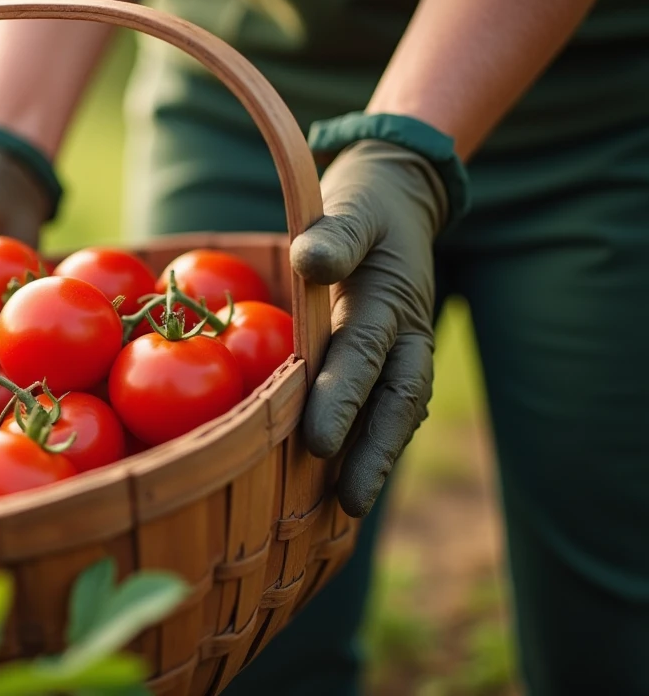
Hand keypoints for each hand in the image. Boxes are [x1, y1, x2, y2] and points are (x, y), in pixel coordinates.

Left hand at [290, 139, 447, 517]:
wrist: (399, 202)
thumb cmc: (364, 207)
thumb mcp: (352, 207)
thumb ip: (335, 234)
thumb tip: (309, 258)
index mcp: (389, 300)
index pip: (362, 355)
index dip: (342, 399)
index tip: (318, 441)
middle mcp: (405, 335)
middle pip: (394, 402)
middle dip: (372, 453)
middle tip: (348, 502)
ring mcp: (404, 352)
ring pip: (395, 415)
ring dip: (375, 460)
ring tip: (348, 511)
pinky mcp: (393, 363)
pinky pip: (386, 410)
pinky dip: (372, 446)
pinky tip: (345, 486)